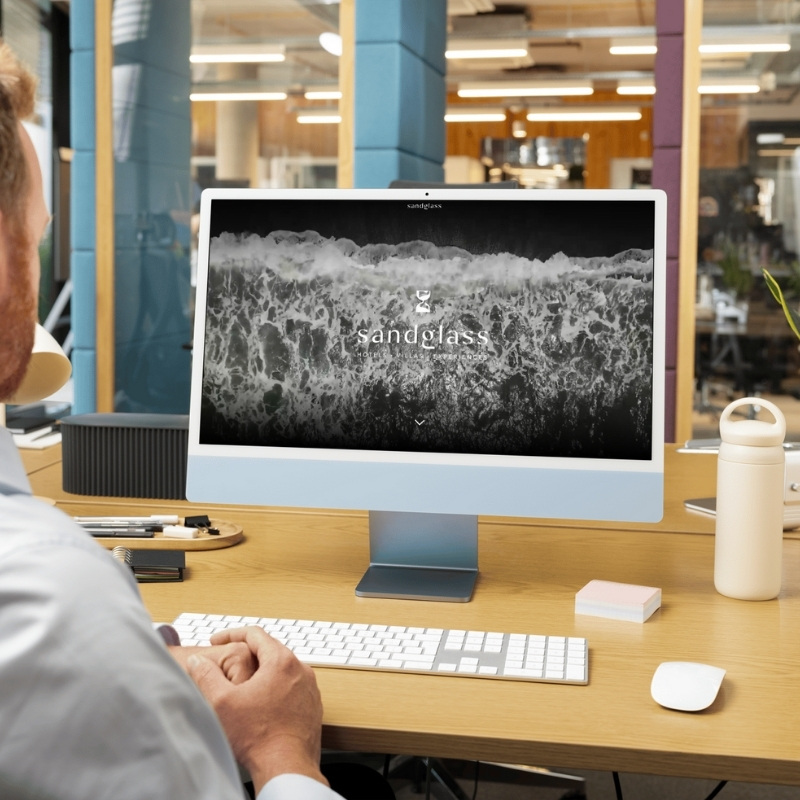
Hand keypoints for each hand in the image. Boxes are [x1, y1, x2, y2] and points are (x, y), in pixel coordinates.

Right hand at [186, 626, 328, 793]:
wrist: (287, 767)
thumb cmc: (258, 737)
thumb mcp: (221, 703)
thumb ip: (206, 676)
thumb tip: (198, 662)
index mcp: (282, 661)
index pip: (255, 634)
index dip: (231, 634)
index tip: (216, 641)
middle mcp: (301, 670)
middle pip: (271, 650)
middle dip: (246, 653)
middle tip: (227, 662)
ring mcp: (309, 689)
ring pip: (283, 670)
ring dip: (262, 672)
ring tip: (243, 684)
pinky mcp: (312, 706)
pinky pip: (293, 688)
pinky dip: (276, 689)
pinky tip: (262, 704)